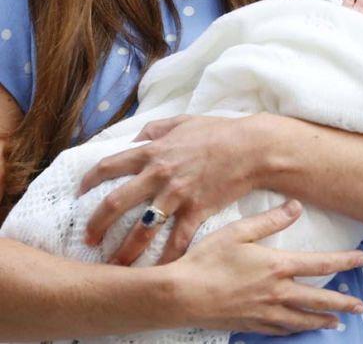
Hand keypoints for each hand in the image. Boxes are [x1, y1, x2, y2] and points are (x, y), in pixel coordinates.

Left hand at [80, 113, 256, 264]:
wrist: (250, 148)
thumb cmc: (218, 132)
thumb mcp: (183, 121)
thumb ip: (156, 128)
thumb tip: (136, 137)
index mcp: (153, 151)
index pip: (109, 166)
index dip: (89, 181)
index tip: (80, 193)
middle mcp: (159, 174)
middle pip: (116, 202)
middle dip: (97, 224)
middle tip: (88, 238)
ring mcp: (177, 195)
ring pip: (142, 229)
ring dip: (125, 250)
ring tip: (115, 266)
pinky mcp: (196, 211)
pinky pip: (176, 241)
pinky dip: (166, 260)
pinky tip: (157, 273)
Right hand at [166, 199, 362, 334]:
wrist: (183, 295)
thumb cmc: (209, 259)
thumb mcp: (238, 231)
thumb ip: (269, 220)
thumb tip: (296, 207)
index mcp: (277, 267)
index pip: (319, 264)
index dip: (344, 262)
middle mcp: (277, 293)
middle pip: (318, 299)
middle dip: (342, 302)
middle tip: (360, 306)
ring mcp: (265, 312)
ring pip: (302, 319)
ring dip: (323, 320)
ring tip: (338, 323)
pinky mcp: (251, 325)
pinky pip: (282, 330)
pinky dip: (296, 330)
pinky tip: (300, 329)